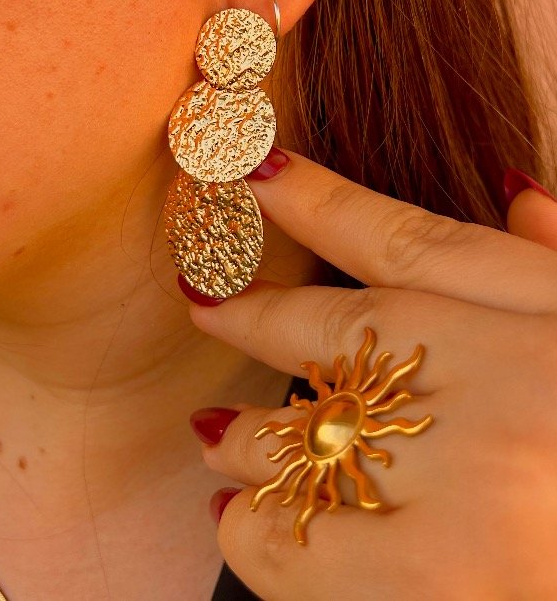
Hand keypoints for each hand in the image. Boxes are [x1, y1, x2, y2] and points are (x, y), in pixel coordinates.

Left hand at [185, 150, 556, 599]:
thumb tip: (515, 194)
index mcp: (536, 318)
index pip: (400, 238)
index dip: (318, 197)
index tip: (256, 169)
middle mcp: (487, 386)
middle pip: (331, 330)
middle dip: (253, 313)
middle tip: (205, 301)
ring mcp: (456, 482)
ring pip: (301, 435)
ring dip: (247, 438)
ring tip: (217, 441)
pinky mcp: (436, 579)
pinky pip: (302, 546)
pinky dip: (260, 533)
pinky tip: (243, 523)